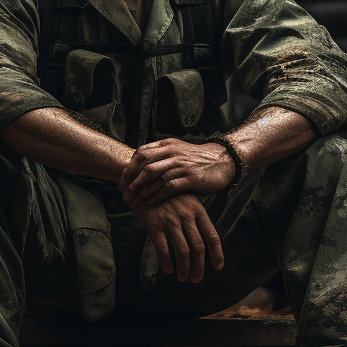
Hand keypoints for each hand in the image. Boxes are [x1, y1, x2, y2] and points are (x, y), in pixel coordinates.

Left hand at [120, 137, 235, 208]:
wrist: (224, 160)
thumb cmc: (199, 160)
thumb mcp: (179, 151)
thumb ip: (163, 155)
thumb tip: (142, 166)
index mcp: (168, 145)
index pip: (141, 153)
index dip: (130, 167)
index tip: (123, 181)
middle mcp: (173, 153)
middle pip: (144, 164)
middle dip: (131, 180)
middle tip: (124, 193)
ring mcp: (182, 165)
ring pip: (154, 175)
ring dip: (141, 190)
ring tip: (133, 201)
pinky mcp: (190, 178)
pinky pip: (168, 186)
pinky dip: (157, 194)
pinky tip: (150, 202)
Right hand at [133, 193, 223, 282]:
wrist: (145, 183)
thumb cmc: (169, 195)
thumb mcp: (188, 201)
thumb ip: (196, 219)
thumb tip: (206, 242)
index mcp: (198, 210)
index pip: (212, 235)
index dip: (217, 254)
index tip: (218, 267)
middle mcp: (186, 216)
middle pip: (198, 247)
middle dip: (199, 267)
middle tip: (197, 279)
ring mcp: (170, 220)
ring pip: (182, 250)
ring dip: (184, 268)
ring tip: (183, 278)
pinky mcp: (154, 224)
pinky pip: (162, 248)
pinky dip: (166, 261)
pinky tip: (168, 270)